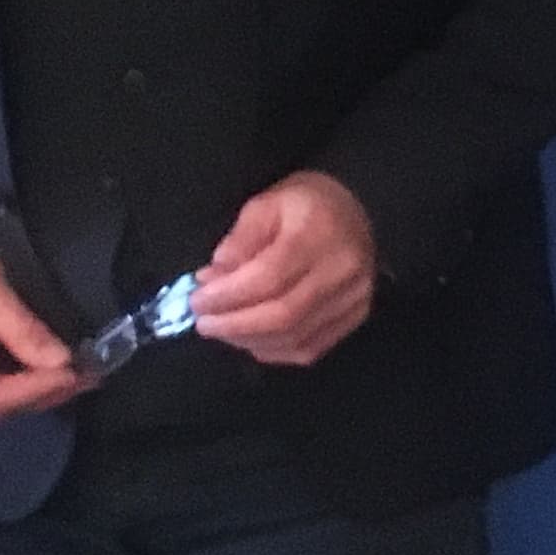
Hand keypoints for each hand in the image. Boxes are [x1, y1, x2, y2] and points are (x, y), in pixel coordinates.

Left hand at [188, 171, 378, 366]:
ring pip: (295, 337)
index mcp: (318, 233)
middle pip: (283, 314)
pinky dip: (274, 350)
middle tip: (203, 322)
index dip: (228, 295)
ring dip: (250, 340)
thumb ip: (240, 240)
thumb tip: (213, 278)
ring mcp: (354, 298)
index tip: (197, 300)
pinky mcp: (356, 316)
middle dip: (234, 324)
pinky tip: (251, 340)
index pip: (269, 277)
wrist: (358, 208)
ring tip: (222, 329)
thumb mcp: (266, 203)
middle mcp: (342, 270)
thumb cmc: (306, 204)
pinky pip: (310, 348)